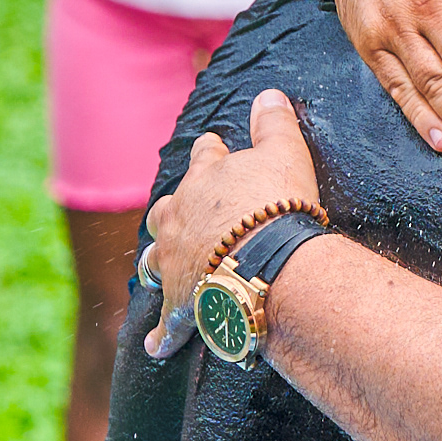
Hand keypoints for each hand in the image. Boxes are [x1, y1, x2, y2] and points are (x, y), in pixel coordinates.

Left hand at [143, 89, 319, 357]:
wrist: (265, 263)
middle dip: (172, 210)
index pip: (206, 156)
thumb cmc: (278, 205)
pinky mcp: (182, 303)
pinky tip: (157, 347)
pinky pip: (169, 323)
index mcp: (205, 180)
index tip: (212, 145)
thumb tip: (268, 93)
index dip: (212, 151)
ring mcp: (176, 262)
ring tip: (157, 270)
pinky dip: (163, 336)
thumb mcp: (286, 153)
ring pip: (155, 261)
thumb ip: (275, 124)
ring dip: (157, 264)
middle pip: (167, 209)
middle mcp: (180, 218)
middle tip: (178, 213)